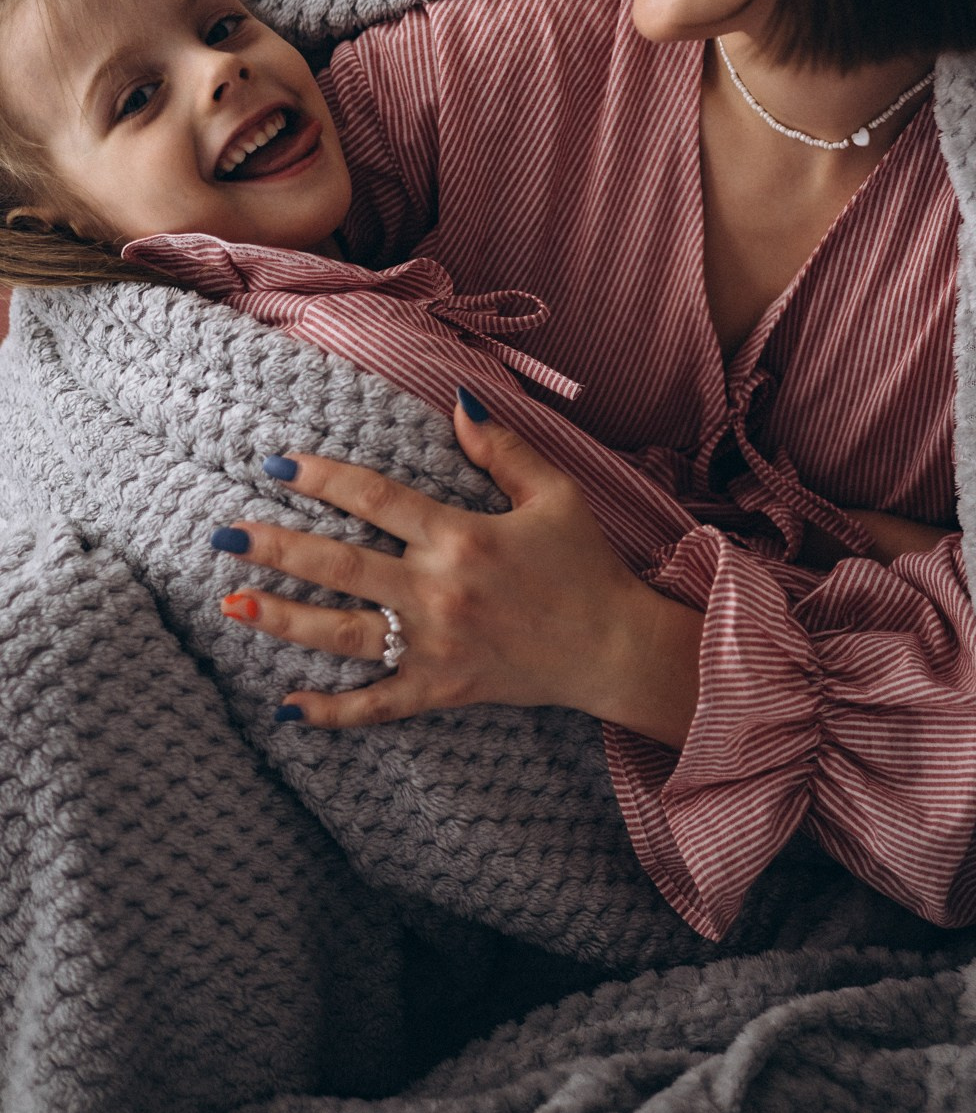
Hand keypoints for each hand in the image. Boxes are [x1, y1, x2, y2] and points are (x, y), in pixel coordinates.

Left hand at [215, 391, 703, 744]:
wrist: (613, 648)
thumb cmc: (585, 565)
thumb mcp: (554, 494)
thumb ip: (503, 448)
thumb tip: (458, 400)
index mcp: (462, 538)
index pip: (375, 500)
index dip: (322, 478)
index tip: (277, 464)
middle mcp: (439, 592)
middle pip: (341, 566)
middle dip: (277, 549)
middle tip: (224, 534)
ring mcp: (436, 647)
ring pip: (343, 635)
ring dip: (284, 620)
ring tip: (233, 605)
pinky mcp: (442, 691)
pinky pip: (376, 705)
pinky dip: (332, 712)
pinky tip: (287, 708)